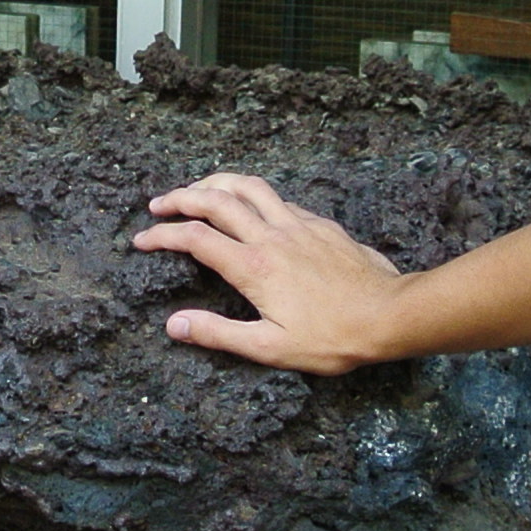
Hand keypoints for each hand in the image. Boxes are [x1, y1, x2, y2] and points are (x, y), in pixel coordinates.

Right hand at [132, 174, 405, 373]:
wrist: (390, 315)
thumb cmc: (332, 338)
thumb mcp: (269, 348)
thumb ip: (219, 333)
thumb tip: (174, 324)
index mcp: (254, 267)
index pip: (195, 239)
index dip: (162, 235)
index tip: (141, 240)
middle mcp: (272, 236)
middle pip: (217, 200)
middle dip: (181, 197)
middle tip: (158, 204)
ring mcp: (299, 225)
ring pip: (250, 187)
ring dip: (217, 182)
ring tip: (198, 188)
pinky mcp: (321, 225)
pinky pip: (279, 199)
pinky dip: (253, 195)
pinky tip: (252, 206)